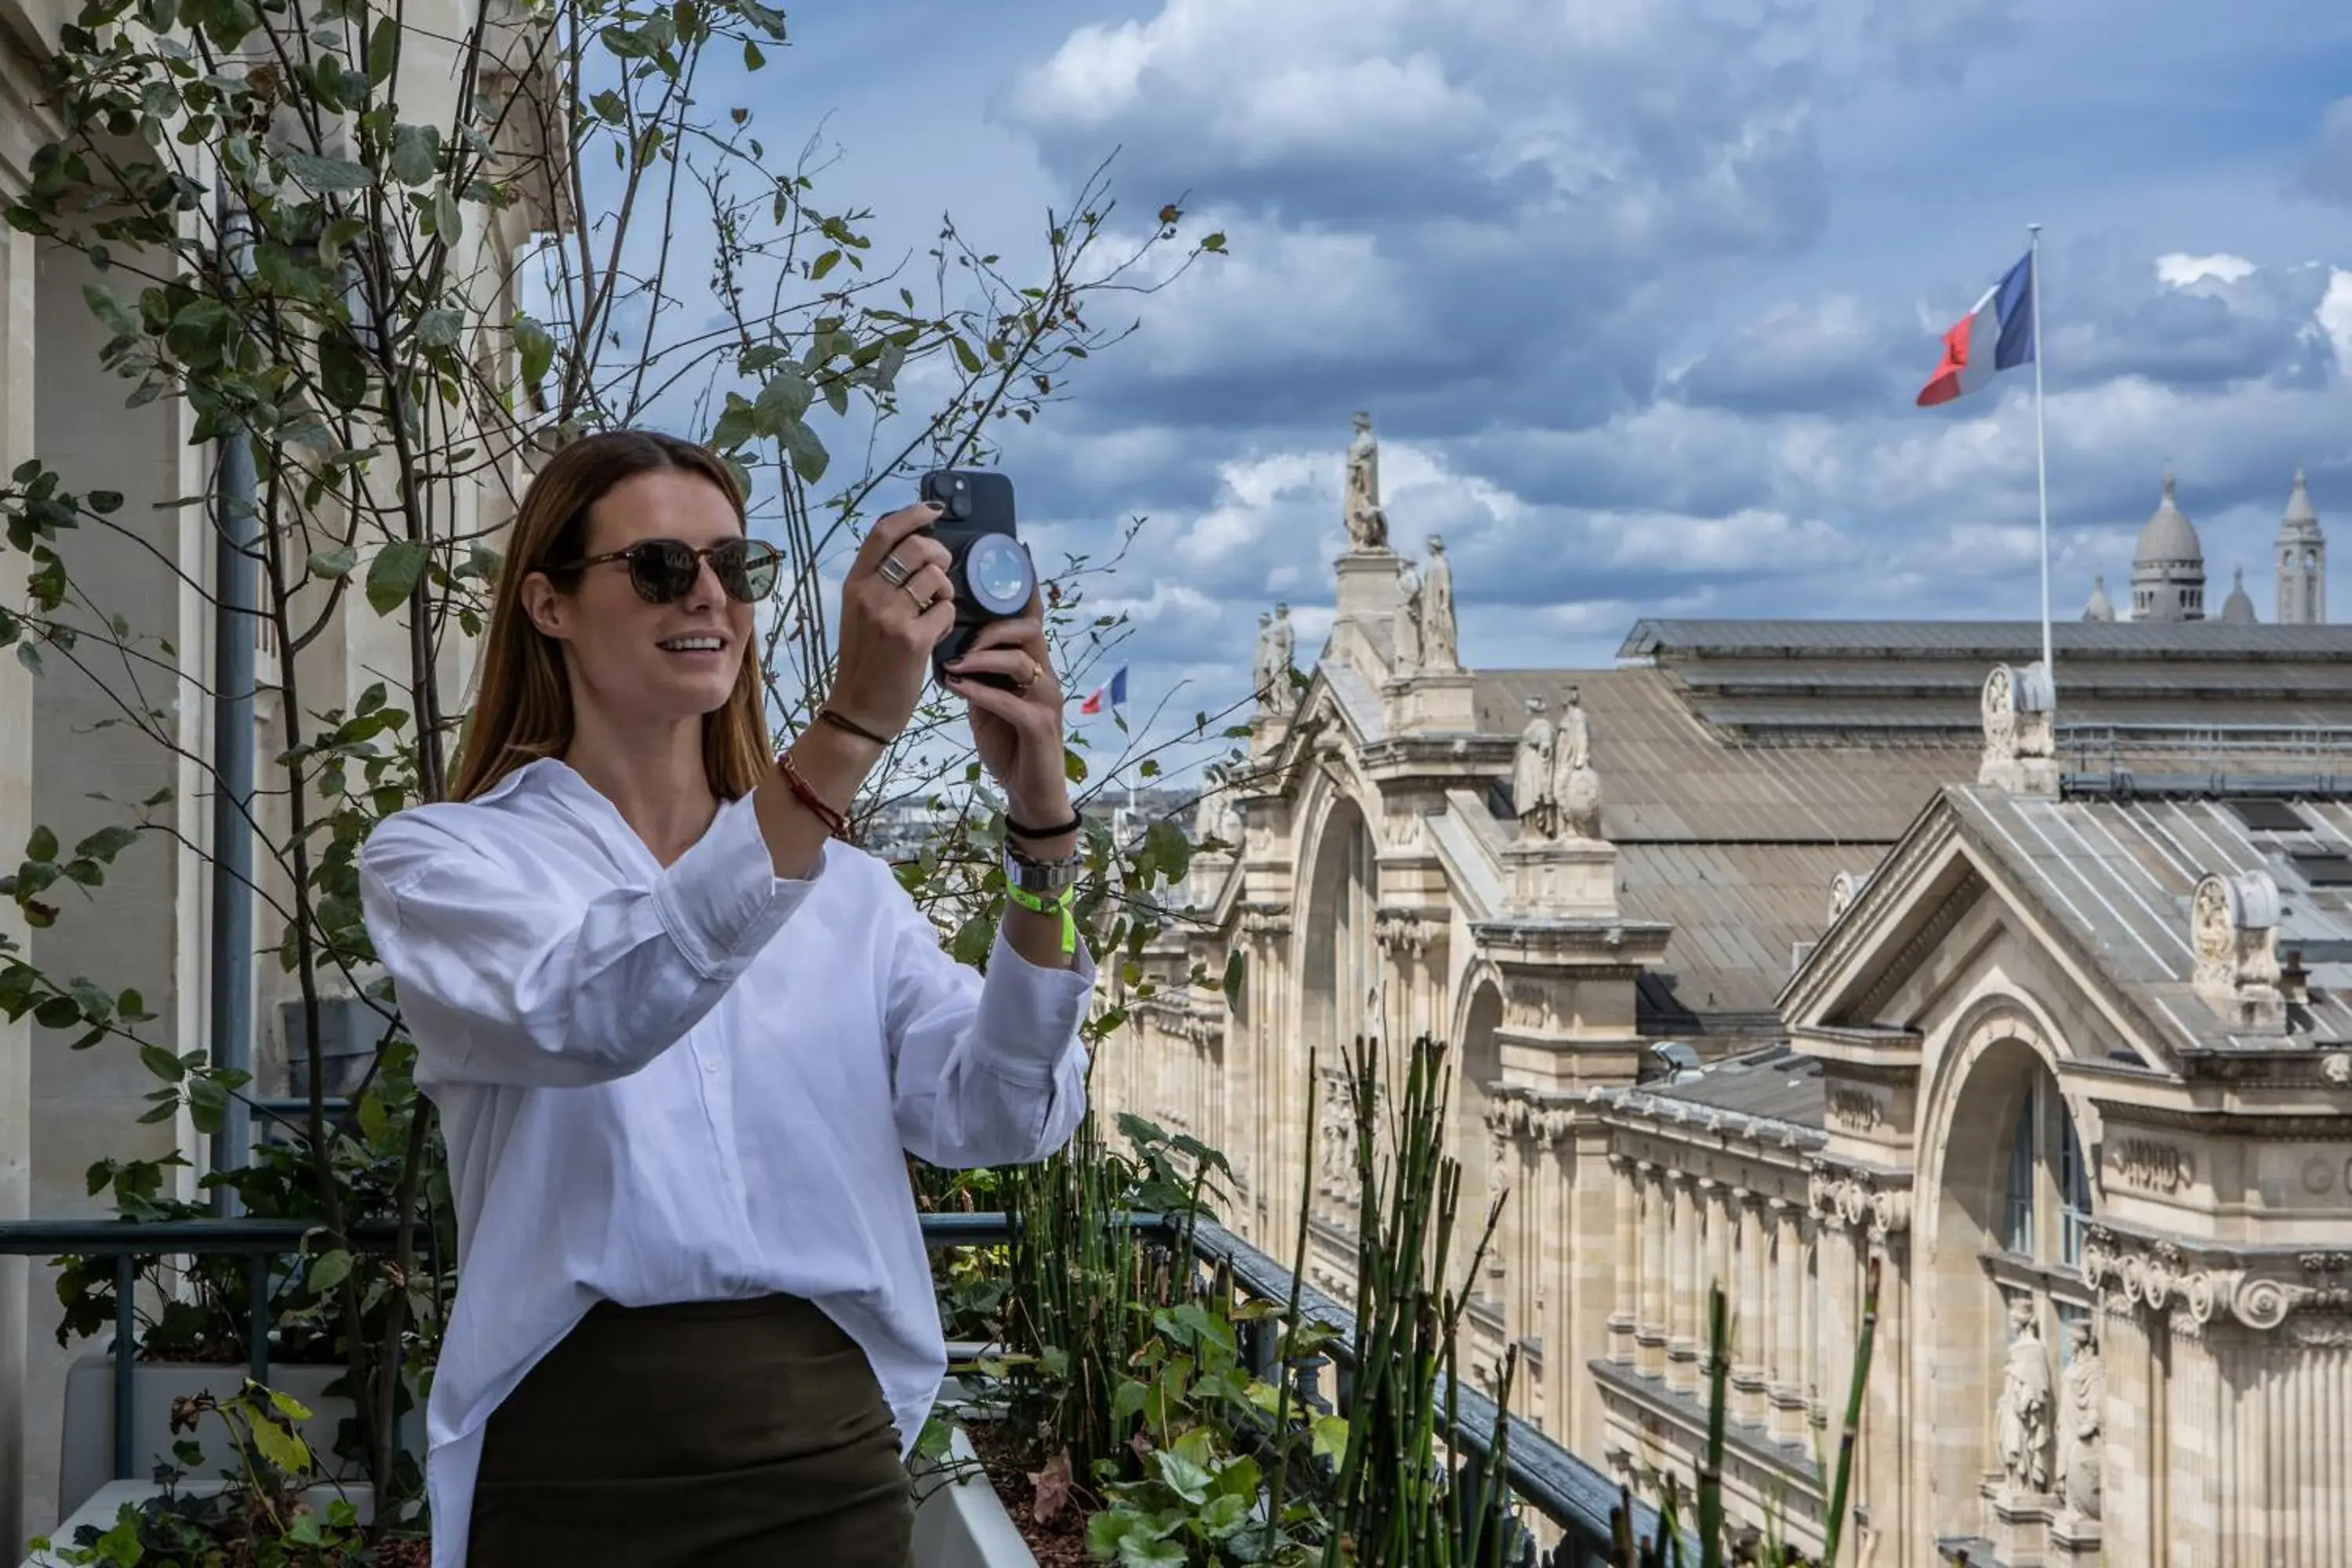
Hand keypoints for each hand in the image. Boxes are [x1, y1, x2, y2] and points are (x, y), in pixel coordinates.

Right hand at [829, 502, 954, 738]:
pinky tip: (936, 634)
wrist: (859, 709)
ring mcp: (891, 617)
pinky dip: (947, 620)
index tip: (933, 510)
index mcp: (854, 584)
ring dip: (946, 591)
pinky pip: (946, 611)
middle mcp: (869, 595)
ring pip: (937, 578)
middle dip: (941, 556)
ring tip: (935, 610)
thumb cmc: (865, 661)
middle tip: (942, 573)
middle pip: (918, 548)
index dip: (912, 514)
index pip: (882, 532)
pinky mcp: (914, 640)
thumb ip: (880, 581)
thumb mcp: (859, 613)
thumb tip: (916, 547)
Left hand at [943, 589, 1070, 830]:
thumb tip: (947, 640)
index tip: (1008, 556)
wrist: (1029, 791)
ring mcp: (1047, 699)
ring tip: (954, 663)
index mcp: (1032, 663)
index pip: (1029, 617)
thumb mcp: (986, 699)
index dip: (1020, 587)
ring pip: (1020, 660)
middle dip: (992, 625)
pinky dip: (980, 691)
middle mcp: (1045, 674)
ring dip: (983, 657)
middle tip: (959, 634)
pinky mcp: (1041, 725)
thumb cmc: (1008, 742)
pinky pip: (1010, 699)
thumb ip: (976, 670)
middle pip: (1028, 629)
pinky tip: (956, 688)